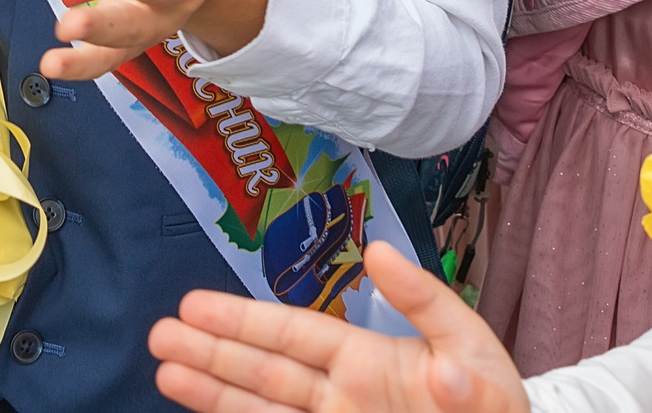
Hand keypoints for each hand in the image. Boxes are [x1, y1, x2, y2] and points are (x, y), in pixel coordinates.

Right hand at [150, 240, 530, 412]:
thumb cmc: (495, 401)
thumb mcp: (472, 347)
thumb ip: (428, 306)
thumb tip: (380, 255)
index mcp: (368, 359)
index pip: (293, 336)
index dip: (243, 322)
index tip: (194, 306)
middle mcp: (341, 397)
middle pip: (264, 374)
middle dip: (211, 354)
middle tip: (156, 334)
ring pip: (264, 411)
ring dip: (214, 395)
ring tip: (163, 372)